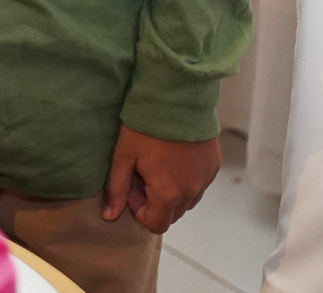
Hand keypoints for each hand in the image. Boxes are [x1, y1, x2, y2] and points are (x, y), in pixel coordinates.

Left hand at [101, 126, 217, 232]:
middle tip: (143, 174)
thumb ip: (116, 189)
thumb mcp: (124, 157)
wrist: (176, 98)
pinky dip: (186, 180)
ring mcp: (205, 180)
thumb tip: (109, 216)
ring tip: (158, 165)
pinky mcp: (213, 167)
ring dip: (172, 193)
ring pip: (187, 201)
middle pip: (172, 214)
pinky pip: (199, 185)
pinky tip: (174, 158)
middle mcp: (192, 192)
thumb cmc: (145, 127)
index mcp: (168, 194)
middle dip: (155, 202)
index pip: (156, 224)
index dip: (140, 211)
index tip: (133, 186)